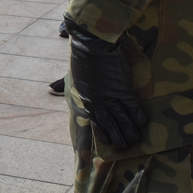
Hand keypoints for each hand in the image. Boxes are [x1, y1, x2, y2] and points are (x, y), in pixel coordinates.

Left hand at [65, 19, 147, 149]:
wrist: (92, 45)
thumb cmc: (82, 58)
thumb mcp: (71, 73)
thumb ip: (62, 83)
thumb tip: (50, 88)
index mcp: (86, 98)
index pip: (95, 120)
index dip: (103, 132)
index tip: (109, 141)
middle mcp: (98, 101)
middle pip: (108, 123)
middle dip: (117, 137)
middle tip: (124, 147)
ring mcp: (110, 96)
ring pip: (121, 118)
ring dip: (129, 130)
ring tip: (135, 140)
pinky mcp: (121, 88)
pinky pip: (132, 106)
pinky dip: (137, 116)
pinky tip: (142, 123)